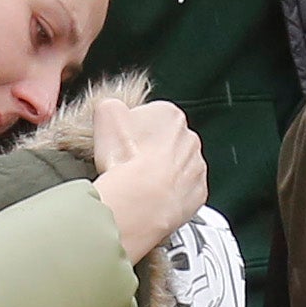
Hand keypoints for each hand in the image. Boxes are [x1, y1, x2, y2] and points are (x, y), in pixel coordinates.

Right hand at [92, 99, 208, 260]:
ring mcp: (198, 167)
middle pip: (166, 142)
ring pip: (178, 167)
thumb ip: (112, 106)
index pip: (151, 118)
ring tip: (140, 184)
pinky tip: (154, 198)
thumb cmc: (124, 159)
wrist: (140, 201)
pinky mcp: (199, 193)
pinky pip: (185, 191)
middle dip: (151, 152)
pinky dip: (171, 195)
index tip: (122, 143)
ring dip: (163, 173)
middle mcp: (191, 138)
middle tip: (129, 164)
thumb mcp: (106, 115)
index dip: (132, 131)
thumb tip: (112, 108)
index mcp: (171, 115)